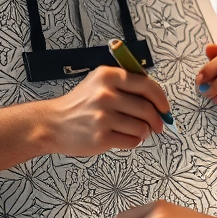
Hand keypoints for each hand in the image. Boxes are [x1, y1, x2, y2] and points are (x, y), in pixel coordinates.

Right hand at [45, 66, 169, 154]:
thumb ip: (125, 84)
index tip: (165, 107)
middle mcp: (105, 94)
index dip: (160, 98)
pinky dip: (134, 141)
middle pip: (146, 108)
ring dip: (144, 132)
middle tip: (158, 125)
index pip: (146, 84)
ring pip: (142, 127)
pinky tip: (124, 137)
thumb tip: (156, 98)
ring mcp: (103, 117)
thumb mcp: (98, 83)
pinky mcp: (101, 137)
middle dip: (156, 119)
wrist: (52, 124)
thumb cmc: (79, 105)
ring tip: (136, 131)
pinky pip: (132, 141)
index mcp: (107, 76)